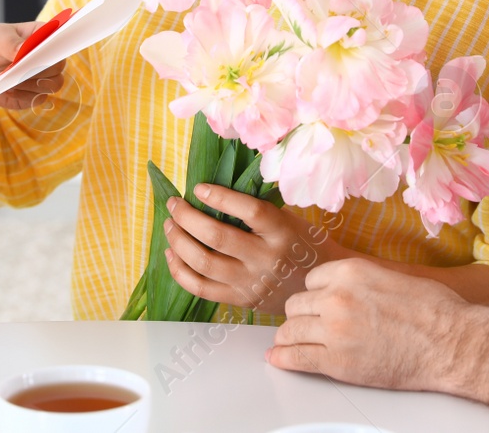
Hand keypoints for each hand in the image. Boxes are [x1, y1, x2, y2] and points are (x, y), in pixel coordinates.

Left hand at [0, 22, 66, 110]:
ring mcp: (40, 77)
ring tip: (10, 78)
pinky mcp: (32, 95)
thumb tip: (23, 50)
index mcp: (41, 36)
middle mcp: (45, 57)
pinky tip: (7, 89)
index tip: (42, 52)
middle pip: (59, 65)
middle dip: (42, 68)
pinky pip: (39, 99)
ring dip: (32, 83)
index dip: (56, 46)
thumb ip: (11, 43)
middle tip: (22, 68)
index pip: (60, 40)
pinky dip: (24, 96)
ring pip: (53, 85)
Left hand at [162, 183, 334, 314]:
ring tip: (170, 225)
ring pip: (203, 263)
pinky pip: (200, 288)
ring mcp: (251, 283)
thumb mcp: (290, 221)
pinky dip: (180, 271)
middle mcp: (266, 259)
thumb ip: (258, 210)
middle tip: (174, 204)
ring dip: (178, 241)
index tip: (199, 188)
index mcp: (282, 232)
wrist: (318, 290)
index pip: (249, 211)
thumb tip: (213, 193)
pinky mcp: (240, 301)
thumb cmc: (303, 246)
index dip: (220, 197)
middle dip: (187, 217)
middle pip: (217, 237)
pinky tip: (172, 254)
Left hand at [267, 259, 479, 392]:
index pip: (311, 281)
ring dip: (289, 338)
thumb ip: (361, 281)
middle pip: (296, 305)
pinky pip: (297, 358)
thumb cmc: (434, 311)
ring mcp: (334, 330)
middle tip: (304, 326)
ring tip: (288, 343)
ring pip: (291, 331)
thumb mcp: (391, 276)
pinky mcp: (337, 362)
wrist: (451, 342)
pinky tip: (278, 359)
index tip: (315, 305)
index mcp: (350, 271)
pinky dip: (283, 360)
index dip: (314, 295)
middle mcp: (336, 297)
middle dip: (300, 316)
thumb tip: (346, 288)